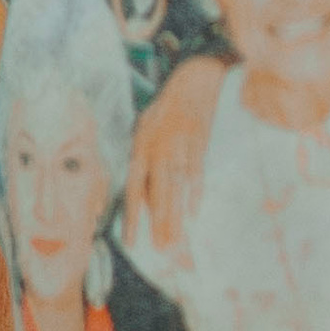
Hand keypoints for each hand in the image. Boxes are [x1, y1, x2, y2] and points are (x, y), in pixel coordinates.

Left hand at [125, 56, 223, 257]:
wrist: (193, 82)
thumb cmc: (165, 108)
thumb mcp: (144, 128)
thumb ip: (141, 158)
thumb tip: (139, 191)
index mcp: (141, 147)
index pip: (133, 188)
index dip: (132, 216)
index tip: (131, 241)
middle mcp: (158, 149)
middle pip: (157, 193)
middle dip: (158, 223)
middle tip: (160, 248)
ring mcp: (179, 147)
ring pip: (175, 188)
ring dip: (174, 216)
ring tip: (174, 240)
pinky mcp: (199, 144)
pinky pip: (195, 173)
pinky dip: (194, 193)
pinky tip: (192, 213)